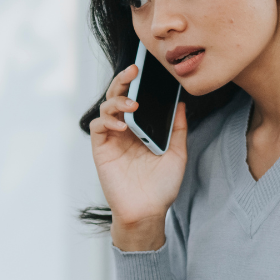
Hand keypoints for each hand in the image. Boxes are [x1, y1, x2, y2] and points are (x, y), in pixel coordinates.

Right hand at [89, 64, 188, 251]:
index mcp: (141, 127)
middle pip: (118, 96)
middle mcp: (125, 129)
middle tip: (133, 72)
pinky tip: (121, 125)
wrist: (148, 211)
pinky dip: (107, 121)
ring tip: (131, 105)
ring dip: (117, 102)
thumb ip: (177, 128)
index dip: (137, 83)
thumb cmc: (162, 185)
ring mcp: (112, 138)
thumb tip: (181, 103)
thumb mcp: (177, 153)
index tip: (145, 68)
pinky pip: (98, 127)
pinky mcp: (102, 149)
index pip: (136, 97)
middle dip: (123, 81)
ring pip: (106, 108)